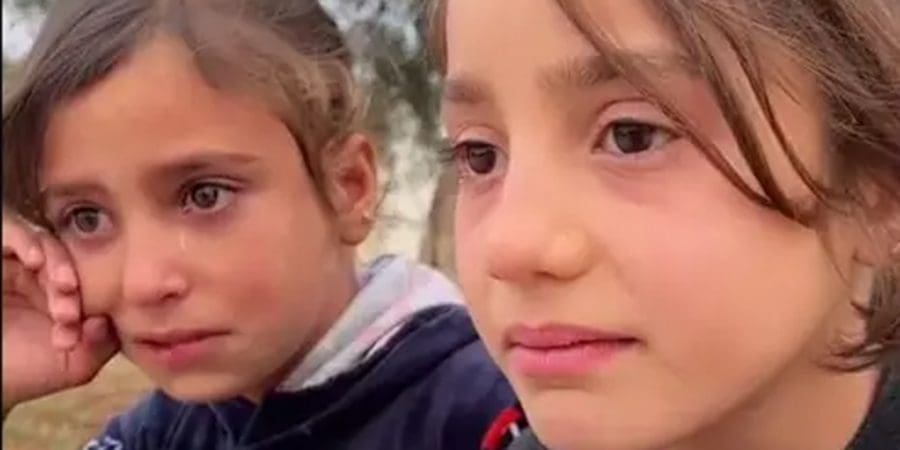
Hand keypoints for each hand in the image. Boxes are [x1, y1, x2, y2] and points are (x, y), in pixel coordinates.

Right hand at [2, 211, 117, 415]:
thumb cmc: (23, 372)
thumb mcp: (75, 364)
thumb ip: (103, 343)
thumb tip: (113, 315)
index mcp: (68, 296)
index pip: (96, 274)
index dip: (98, 295)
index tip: (88, 325)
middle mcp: (43, 277)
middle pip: (75, 256)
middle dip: (78, 282)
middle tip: (69, 313)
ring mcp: (18, 265)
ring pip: (49, 242)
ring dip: (59, 263)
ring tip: (62, 286)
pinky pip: (11, 227)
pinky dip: (26, 239)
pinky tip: (36, 260)